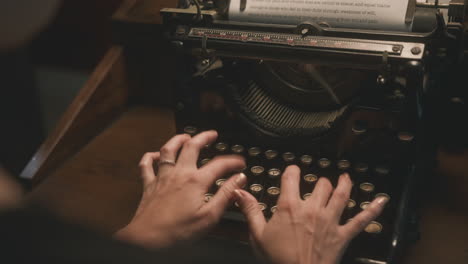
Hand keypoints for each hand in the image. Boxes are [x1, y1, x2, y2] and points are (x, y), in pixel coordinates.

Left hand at [115, 131, 246, 247]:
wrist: (148, 240)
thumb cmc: (177, 231)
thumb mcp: (209, 216)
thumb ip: (226, 195)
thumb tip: (239, 180)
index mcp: (195, 181)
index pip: (219, 164)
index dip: (233, 161)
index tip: (240, 163)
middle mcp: (179, 174)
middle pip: (192, 146)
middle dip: (204, 137)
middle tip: (212, 134)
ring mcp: (162, 177)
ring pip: (168, 150)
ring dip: (177, 140)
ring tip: (185, 136)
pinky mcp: (149, 185)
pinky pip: (146, 165)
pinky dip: (150, 157)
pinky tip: (155, 154)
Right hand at [234, 165, 387, 263]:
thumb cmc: (277, 260)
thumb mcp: (258, 235)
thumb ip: (250, 210)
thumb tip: (240, 192)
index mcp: (290, 207)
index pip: (291, 177)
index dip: (291, 171)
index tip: (291, 171)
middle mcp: (312, 209)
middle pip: (320, 184)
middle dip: (318, 181)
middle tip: (317, 183)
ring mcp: (330, 221)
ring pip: (341, 194)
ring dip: (344, 184)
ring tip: (345, 178)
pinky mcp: (343, 235)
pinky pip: (361, 219)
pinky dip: (373, 209)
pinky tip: (381, 201)